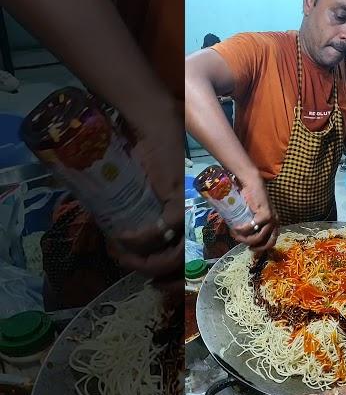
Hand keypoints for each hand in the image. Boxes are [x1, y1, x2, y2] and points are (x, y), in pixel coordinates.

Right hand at [111, 100, 183, 277]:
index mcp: (177, 219)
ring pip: (173, 251)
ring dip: (144, 259)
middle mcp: (184, 218)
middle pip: (175, 260)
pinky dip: (142, 237)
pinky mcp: (177, 199)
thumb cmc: (140, 154)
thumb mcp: (134, 191)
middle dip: (146, 267)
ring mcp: (183, 209)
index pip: (176, 256)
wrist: (150, 126)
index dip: (156, 268)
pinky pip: (165, 228)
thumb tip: (112, 234)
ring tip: (122, 254)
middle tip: (122, 261)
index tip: (131, 266)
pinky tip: (124, 237)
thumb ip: (131, 211)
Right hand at [230, 175, 279, 251]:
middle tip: (244, 245)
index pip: (271, 242)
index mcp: (274, 224)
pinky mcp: (265, 214)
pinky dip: (243, 230)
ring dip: (245, 239)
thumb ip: (248, 224)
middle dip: (256, 248)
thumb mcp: (251, 215)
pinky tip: (235, 228)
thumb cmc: (249, 198)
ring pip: (260, 237)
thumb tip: (237, 236)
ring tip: (235, 234)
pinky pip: (253, 227)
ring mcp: (272, 219)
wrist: (251, 183)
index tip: (249, 248)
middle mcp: (276, 222)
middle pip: (269, 243)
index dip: (260, 248)